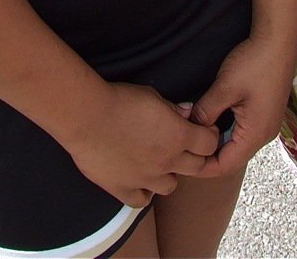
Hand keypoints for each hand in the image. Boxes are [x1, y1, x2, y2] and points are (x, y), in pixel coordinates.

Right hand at [66, 81, 218, 207]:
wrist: (88, 117)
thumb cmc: (120, 100)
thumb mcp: (152, 95)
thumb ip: (173, 108)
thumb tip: (187, 113)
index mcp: (178, 136)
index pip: (209, 143)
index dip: (208, 136)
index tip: (203, 131)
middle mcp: (167, 161)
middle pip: (197, 167)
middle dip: (196, 156)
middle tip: (186, 147)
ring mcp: (146, 179)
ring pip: (171, 186)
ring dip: (170, 174)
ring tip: (159, 163)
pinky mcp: (124, 189)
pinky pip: (142, 200)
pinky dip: (144, 192)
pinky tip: (139, 179)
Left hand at [188, 33, 296, 177]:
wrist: (279, 40)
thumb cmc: (254, 63)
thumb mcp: (225, 87)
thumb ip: (206, 111)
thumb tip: (190, 127)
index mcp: (255, 135)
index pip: (225, 165)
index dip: (202, 167)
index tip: (180, 162)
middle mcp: (264, 135)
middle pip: (232, 157)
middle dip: (208, 156)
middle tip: (183, 150)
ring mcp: (267, 124)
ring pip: (238, 144)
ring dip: (217, 142)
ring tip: (194, 136)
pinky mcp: (266, 113)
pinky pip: (244, 132)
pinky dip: (227, 131)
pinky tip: (213, 121)